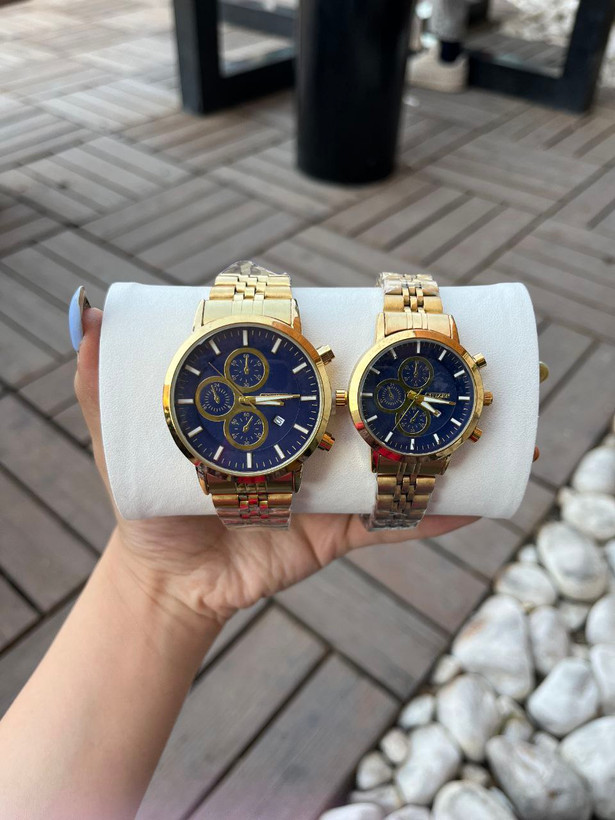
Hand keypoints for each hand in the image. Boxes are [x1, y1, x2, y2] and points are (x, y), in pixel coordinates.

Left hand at [76, 308, 475, 625]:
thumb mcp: (122, 439)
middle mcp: (310, 440)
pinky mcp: (336, 534)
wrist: (163, 582)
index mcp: (273, 408)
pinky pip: (391, 526)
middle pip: (372, 406)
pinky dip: (434, 517)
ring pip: (397, 462)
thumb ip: (100, 383)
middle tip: (464, 361)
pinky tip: (480, 504)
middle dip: (423, 386)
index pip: (323, 364)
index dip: (359, 336)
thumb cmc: (147, 503)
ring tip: (500, 429)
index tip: (393, 308)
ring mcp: (329, 487)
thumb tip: (86, 315)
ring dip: (450, 448)